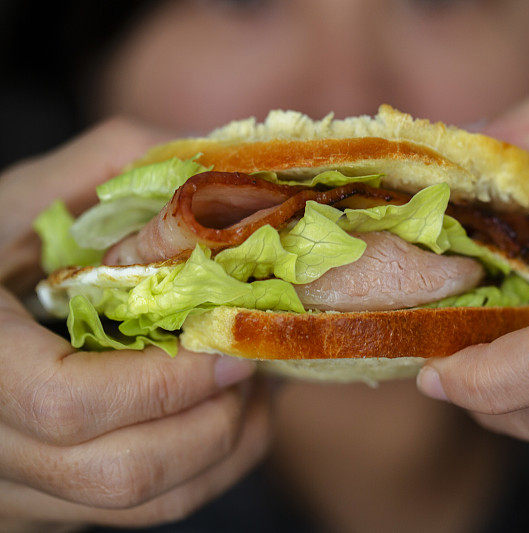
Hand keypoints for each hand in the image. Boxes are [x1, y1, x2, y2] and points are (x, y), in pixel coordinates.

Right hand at [0, 119, 269, 530]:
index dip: (166, 381)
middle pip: (117, 471)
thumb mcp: (29, 195)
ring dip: (220, 447)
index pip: (65, 401)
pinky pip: (138, 513)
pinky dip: (204, 471)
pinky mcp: (42, 502)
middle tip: (252, 364)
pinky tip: (230, 418)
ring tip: (251, 388)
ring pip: (137, 503)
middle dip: (213, 420)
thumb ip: (116, 164)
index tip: (230, 347)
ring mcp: (9, 487)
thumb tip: (227, 168)